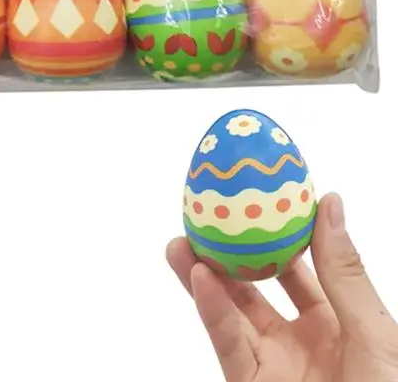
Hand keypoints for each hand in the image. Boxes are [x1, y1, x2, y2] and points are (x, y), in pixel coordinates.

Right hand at [167, 193, 397, 380]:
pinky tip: (199, 278)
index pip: (302, 266)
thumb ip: (345, 273)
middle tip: (204, 217)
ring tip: (181, 242)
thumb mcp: (378, 337)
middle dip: (229, 251)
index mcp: (342, 325)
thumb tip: (330, 203)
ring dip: (203, 276)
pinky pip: (228, 342)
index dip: (278, 231)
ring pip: (231, 312)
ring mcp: (276, 365)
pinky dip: (211, 310)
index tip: (257, 195)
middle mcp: (303, 342)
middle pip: (256, 285)